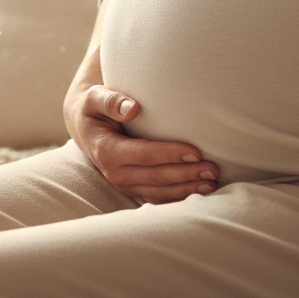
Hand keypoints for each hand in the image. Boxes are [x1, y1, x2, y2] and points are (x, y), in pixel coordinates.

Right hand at [64, 81, 218, 203]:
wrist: (85, 126)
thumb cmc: (93, 107)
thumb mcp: (94, 98)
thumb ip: (110, 100)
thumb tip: (132, 108)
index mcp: (106, 150)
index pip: (143, 155)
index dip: (170, 154)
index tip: (195, 151)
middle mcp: (114, 173)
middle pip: (155, 178)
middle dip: (186, 175)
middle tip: (212, 168)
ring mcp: (124, 185)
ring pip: (159, 193)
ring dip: (186, 190)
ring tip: (212, 182)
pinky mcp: (133, 190)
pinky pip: (158, 199)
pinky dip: (179, 198)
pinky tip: (199, 193)